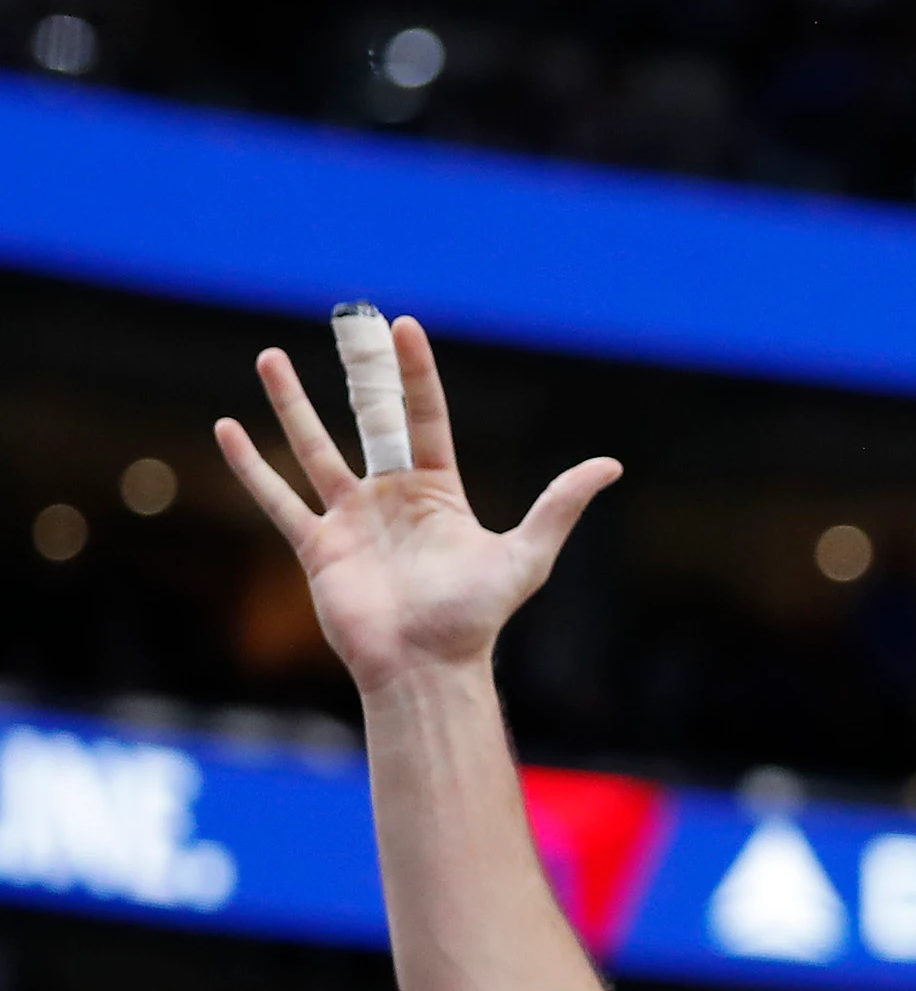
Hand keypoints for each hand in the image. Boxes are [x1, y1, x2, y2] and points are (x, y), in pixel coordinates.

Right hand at [213, 316, 619, 694]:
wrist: (426, 667)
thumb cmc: (476, 617)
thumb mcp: (525, 556)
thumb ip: (559, 506)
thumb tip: (611, 465)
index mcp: (438, 492)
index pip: (424, 416)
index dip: (415, 373)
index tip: (405, 327)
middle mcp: (392, 497)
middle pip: (369, 420)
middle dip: (357, 374)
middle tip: (346, 323)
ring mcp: (351, 518)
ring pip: (314, 447)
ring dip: (291, 403)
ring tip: (270, 358)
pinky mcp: (317, 545)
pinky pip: (277, 498)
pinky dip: (251, 466)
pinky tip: (228, 429)